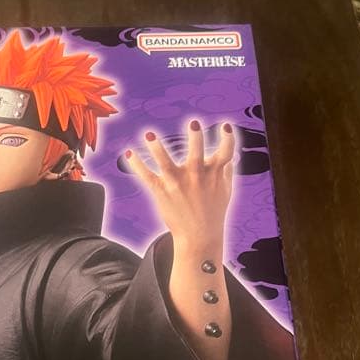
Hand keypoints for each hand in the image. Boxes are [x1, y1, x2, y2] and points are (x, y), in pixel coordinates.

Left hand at [126, 120, 234, 257]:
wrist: (199, 237)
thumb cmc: (213, 212)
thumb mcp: (225, 191)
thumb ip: (226, 171)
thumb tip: (230, 156)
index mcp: (213, 173)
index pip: (225, 152)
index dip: (228, 139)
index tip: (226, 127)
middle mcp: (196, 176)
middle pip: (196, 154)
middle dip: (195, 138)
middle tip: (193, 123)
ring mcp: (178, 184)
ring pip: (165, 163)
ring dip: (157, 148)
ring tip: (150, 135)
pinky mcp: (162, 192)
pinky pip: (147, 176)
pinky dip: (136, 165)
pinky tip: (128, 153)